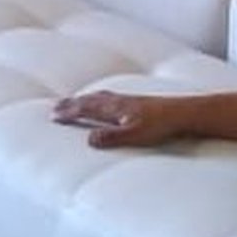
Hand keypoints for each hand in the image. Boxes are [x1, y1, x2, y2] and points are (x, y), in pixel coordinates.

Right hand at [50, 90, 190, 148]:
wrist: (184, 113)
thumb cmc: (161, 125)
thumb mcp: (135, 136)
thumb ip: (112, 137)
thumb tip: (89, 140)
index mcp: (114, 109)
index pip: (85, 109)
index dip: (68, 113)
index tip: (52, 115)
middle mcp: (118, 101)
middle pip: (88, 100)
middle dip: (71, 104)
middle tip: (54, 106)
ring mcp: (127, 100)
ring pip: (98, 97)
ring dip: (83, 99)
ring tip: (74, 100)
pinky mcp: (136, 102)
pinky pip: (109, 97)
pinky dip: (99, 97)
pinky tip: (105, 100)